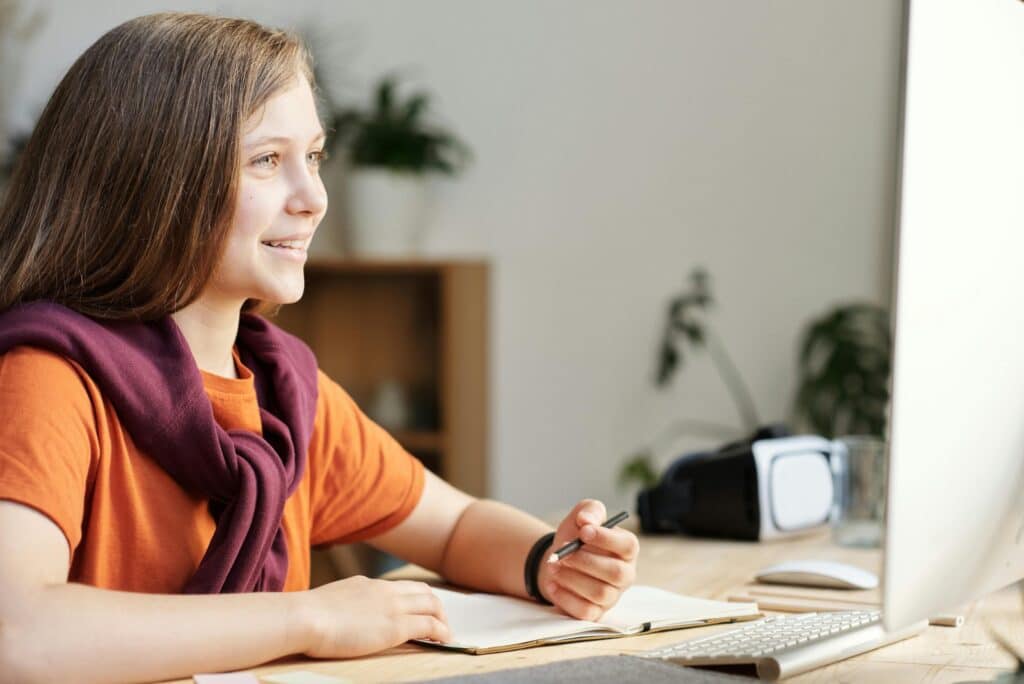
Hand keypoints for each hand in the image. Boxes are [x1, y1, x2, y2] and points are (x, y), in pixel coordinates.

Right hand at [298, 575, 450, 658]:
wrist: (305, 617)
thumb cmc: (307, 616)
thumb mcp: (331, 602)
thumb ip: (345, 604)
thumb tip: (344, 613)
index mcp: (368, 585)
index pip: (401, 587)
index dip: (416, 597)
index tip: (421, 609)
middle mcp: (385, 591)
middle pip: (423, 591)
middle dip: (435, 606)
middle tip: (439, 621)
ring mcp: (393, 606)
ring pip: (432, 605)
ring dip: (442, 618)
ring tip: (445, 632)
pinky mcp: (396, 626)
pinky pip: (430, 625)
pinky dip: (441, 632)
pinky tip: (444, 640)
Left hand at [537, 500, 638, 620]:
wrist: (558, 560)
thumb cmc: (576, 537)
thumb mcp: (583, 517)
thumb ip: (589, 511)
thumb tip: (586, 520)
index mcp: (626, 549)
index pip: (628, 546)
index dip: (606, 538)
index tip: (583, 531)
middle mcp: (625, 574)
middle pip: (615, 573)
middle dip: (585, 561)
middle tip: (562, 553)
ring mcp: (612, 596)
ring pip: (599, 593)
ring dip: (572, 578)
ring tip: (553, 566)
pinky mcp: (595, 613)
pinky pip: (585, 611)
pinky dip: (565, 597)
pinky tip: (553, 583)